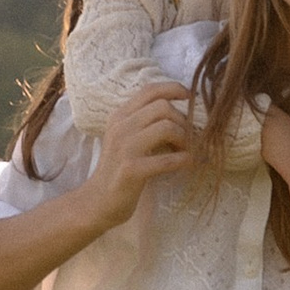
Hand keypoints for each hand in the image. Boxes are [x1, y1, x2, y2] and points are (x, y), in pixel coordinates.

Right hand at [83, 81, 196, 231]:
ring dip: (184, 139)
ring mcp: (125, 148)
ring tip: (185, 151)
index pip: (149, 90)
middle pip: (162, 107)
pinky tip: (187, 163)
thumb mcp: (126, 138)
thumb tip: (180, 112)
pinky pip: (167, 160)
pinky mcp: (132, 170)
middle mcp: (120, 127)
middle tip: (187, 137)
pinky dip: (183, 160)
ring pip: (166, 128)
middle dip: (182, 120)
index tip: (190, 97)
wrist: (98, 201)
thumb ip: (144, 122)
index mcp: (120, 116)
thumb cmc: (119, 168)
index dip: (174, 88)